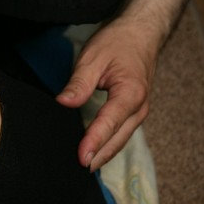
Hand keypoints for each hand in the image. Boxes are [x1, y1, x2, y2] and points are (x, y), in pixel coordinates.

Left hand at [56, 18, 157, 170]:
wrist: (140, 34)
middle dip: (99, 155)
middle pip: (118, 138)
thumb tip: (64, 103)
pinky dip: (108, 145)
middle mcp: (139, 106)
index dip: (94, 141)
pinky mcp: (133, 112)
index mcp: (130, 93)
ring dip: (104, 154)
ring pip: (120, 140)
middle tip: (79, 169)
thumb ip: (79, 83)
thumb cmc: (117, 43)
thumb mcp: (93, 58)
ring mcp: (138, 111)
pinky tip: (94, 153)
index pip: (109, 122)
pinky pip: (121, 134)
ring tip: (84, 167)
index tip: (82, 157)